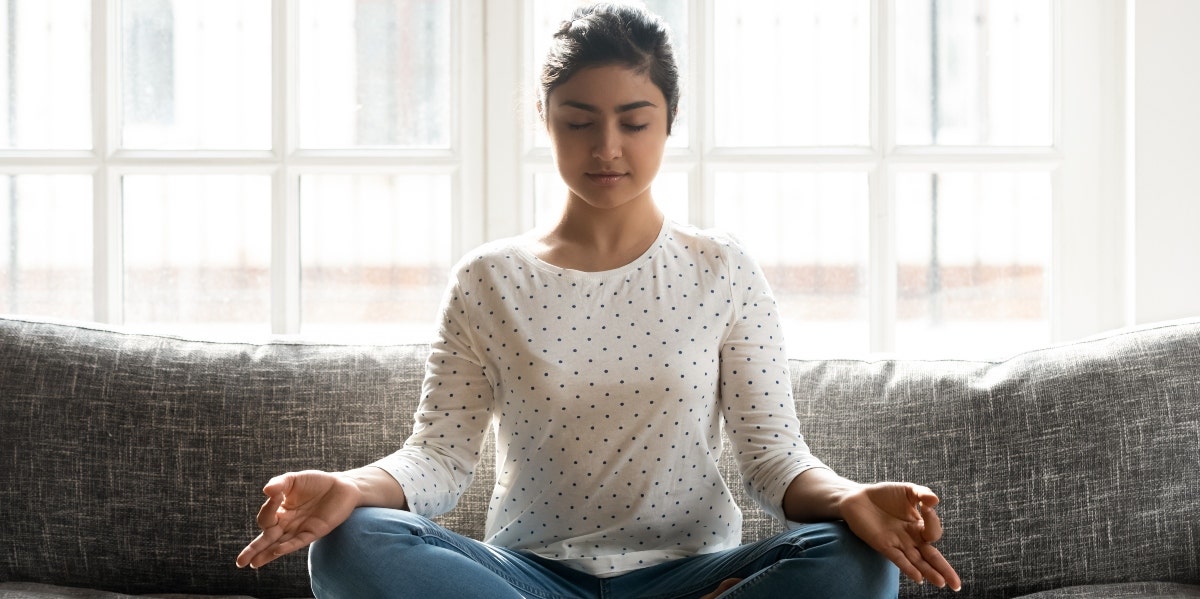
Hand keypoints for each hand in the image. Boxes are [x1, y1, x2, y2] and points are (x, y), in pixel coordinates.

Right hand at [235, 470, 360, 568]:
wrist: (342, 486)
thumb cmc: (316, 482)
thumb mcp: (294, 479)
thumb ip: (280, 483)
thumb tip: (266, 490)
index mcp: (280, 511)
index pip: (266, 516)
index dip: (268, 507)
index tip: (275, 493)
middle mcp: (288, 523)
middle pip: (267, 538)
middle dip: (253, 549)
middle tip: (240, 562)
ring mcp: (300, 529)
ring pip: (279, 545)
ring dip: (266, 554)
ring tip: (253, 563)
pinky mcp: (314, 532)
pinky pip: (298, 542)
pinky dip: (286, 546)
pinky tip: (276, 551)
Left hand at [838, 482, 961, 590]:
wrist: (857, 498)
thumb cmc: (883, 494)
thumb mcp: (907, 490)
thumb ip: (922, 493)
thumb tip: (935, 500)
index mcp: (918, 525)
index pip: (933, 531)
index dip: (933, 520)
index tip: (927, 506)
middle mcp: (910, 538)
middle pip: (931, 556)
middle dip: (944, 570)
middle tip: (956, 585)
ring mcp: (897, 543)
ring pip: (917, 562)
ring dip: (929, 572)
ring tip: (941, 583)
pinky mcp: (883, 545)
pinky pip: (898, 559)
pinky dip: (908, 568)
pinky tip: (918, 577)